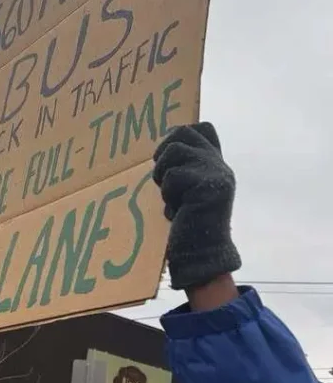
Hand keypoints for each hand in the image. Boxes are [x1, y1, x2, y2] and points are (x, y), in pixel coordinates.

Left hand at [152, 122, 239, 289]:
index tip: (167, 159)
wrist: (203, 254)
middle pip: (184, 132)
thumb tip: (165, 144)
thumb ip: (183, 171)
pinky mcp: (208, 185)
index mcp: (216, 166)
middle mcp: (219, 166)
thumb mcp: (186, 193)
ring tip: (172, 197)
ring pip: (174, 151)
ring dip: (163, 174)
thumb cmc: (189, 227)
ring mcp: (216, 173)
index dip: (178, 136)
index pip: (202, 128)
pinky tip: (177, 210)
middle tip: (163, 177)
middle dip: (164, 151)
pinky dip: (168, 194)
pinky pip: (173, 176)